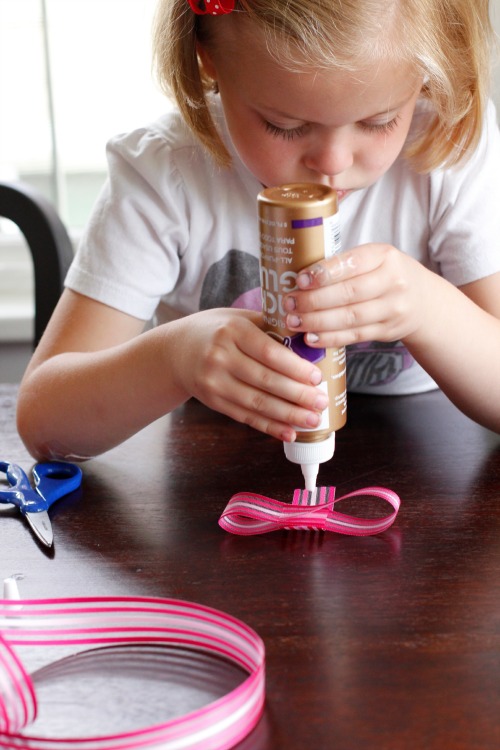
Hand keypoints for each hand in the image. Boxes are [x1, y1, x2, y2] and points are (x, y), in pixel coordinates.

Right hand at [171, 308, 329, 441]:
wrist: (176, 351)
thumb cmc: (217, 331)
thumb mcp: (238, 318)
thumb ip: (271, 327)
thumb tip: (310, 341)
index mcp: (232, 331)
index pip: (269, 353)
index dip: (295, 368)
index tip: (317, 377)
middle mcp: (220, 357)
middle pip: (266, 381)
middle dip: (298, 395)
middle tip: (321, 402)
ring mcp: (214, 383)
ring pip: (257, 403)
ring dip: (288, 415)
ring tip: (312, 420)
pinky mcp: (213, 402)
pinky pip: (246, 417)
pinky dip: (269, 427)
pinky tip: (289, 432)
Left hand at [283, 243, 434, 347]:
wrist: (424, 301)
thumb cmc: (386, 275)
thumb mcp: (375, 258)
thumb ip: (345, 264)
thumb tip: (298, 277)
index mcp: (385, 256)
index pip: (352, 263)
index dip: (324, 273)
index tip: (300, 279)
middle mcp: (393, 282)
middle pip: (348, 293)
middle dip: (314, 300)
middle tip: (289, 303)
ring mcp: (393, 309)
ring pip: (350, 317)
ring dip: (317, 322)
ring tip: (294, 321)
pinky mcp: (388, 331)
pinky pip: (355, 336)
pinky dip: (330, 338)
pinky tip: (311, 338)